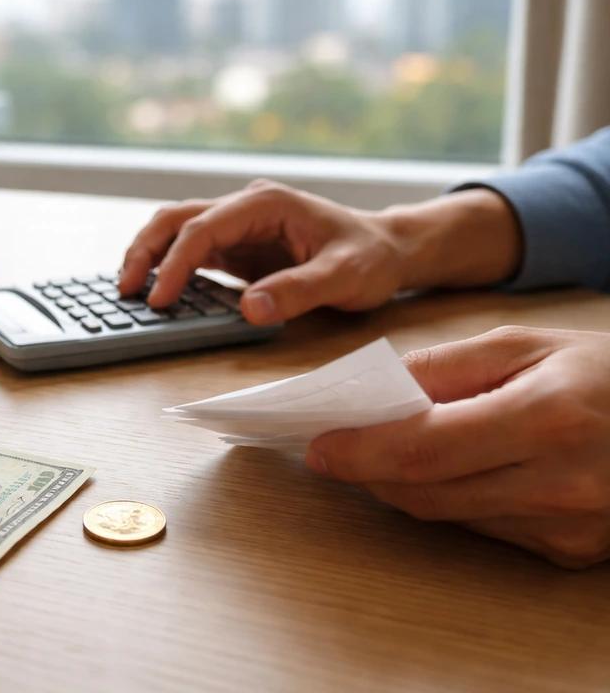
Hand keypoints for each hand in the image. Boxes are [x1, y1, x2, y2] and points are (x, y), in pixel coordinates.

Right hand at [117, 180, 520, 325]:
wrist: (387, 250)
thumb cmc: (371, 258)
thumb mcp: (345, 276)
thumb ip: (299, 290)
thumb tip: (250, 308)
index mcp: (266, 203)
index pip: (204, 226)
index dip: (176, 262)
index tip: (159, 297)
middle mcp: (246, 207)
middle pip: (177, 217)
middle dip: (145, 249)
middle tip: (124, 289)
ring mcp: (239, 225)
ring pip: (177, 229)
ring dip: (150, 255)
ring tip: (127, 289)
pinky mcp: (238, 247)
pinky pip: (192, 251)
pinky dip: (168, 268)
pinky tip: (156, 292)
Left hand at [306, 326, 609, 568]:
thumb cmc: (604, 373)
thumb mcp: (525, 346)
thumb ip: (443, 368)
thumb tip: (372, 392)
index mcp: (547, 419)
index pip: (421, 450)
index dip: (359, 452)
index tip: (317, 445)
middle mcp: (559, 485)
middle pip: (424, 492)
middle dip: (366, 471)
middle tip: (332, 448)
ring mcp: (566, 527)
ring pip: (446, 514)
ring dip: (400, 486)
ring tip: (378, 451)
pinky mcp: (567, 551)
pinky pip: (480, 527)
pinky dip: (447, 498)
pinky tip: (442, 470)